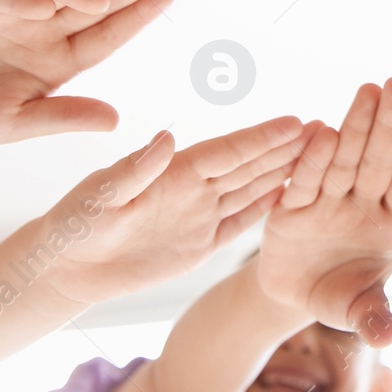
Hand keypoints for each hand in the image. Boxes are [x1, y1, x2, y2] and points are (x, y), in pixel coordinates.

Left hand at [40, 118, 309, 306]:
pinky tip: (288, 196)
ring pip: (250, 189)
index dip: (262, 138)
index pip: (227, 151)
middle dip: (286, 148)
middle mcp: (191, 188)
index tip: (296, 123)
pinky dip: (264, 209)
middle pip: (248, 164)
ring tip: (318, 156)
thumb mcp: (98, 197)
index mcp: (172, 171)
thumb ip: (133, 170)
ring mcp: (197, 215)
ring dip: (283, 172)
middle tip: (325, 130)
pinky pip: (238, 223)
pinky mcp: (198, 244)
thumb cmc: (73, 225)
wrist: (65, 267)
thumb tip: (166, 137)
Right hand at [258, 78, 391, 346]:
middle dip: (390, 123)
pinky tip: (316, 129)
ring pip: (346, 160)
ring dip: (356, 124)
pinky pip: (304, 180)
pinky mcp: (293, 206)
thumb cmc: (340, 296)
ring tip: (369, 88)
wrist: (295, 294)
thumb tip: (386, 339)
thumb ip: (371, 317)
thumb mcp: (358, 310)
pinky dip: (310, 158)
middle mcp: (365, 207)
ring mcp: (330, 202)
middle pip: (380, 162)